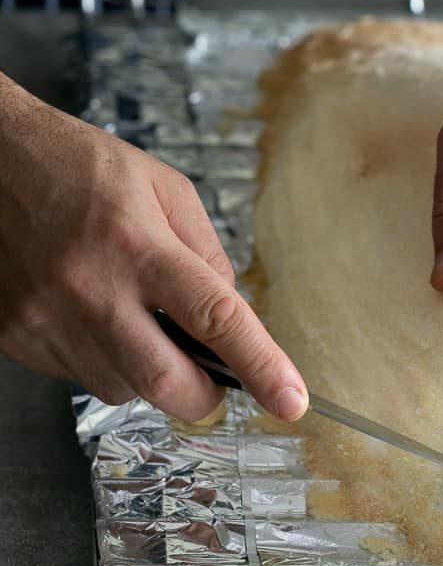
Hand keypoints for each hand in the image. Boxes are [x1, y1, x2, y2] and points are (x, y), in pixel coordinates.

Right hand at [0, 80, 307, 420]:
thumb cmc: (78, 164)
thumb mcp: (163, 187)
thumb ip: (206, 252)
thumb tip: (231, 312)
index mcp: (138, 244)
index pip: (216, 318)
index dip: (262, 367)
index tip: (291, 402)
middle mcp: (91, 289)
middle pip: (167, 384)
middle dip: (206, 397)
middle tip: (217, 378)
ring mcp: (48, 320)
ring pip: (123, 390)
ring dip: (152, 374)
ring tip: (141, 321)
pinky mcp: (18, 338)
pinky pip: (80, 378)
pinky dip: (108, 362)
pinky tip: (100, 318)